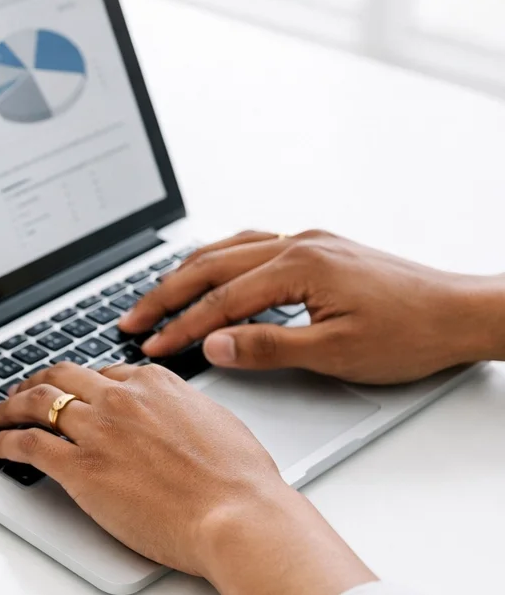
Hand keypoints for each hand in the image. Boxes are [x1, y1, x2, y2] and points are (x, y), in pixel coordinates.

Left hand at [0, 361, 374, 594]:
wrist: (238, 515)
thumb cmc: (240, 484)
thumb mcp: (218, 425)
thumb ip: (186, 414)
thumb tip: (178, 421)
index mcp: (157, 384)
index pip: (106, 373)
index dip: (84, 384)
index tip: (74, 393)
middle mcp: (121, 398)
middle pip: (63, 378)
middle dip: (36, 383)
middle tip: (22, 392)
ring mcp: (96, 430)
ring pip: (36, 404)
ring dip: (9, 406)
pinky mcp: (78, 466)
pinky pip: (27, 444)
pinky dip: (2, 442)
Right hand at [117, 230, 504, 384]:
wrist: (463, 313)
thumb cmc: (410, 334)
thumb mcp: (334, 353)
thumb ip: (266, 347)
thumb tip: (213, 346)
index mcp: (300, 265)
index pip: (221, 299)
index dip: (180, 326)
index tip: (150, 345)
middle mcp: (299, 243)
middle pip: (211, 265)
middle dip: (166, 295)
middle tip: (131, 320)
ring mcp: (309, 241)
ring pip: (228, 249)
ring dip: (187, 274)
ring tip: (156, 298)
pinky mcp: (319, 248)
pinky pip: (252, 245)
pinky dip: (219, 260)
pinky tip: (208, 272)